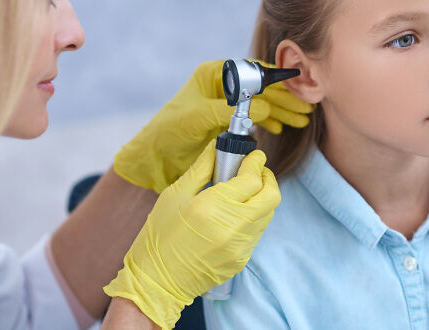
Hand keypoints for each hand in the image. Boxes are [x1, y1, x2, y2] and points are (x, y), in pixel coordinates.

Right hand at [104, 142, 279, 329]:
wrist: (157, 281)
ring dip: (261, 197)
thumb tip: (219, 147)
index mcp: (212, 207)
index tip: (253, 155)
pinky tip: (234, 214)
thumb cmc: (160, 236)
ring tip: (242, 192)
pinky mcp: (242, 260)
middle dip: (266, 178)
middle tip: (253, 171)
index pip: (252, 179)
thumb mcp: (175, 195)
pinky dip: (253, 217)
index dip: (256, 162)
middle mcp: (232, 228)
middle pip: (271, 196)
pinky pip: (258, 231)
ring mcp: (240, 247)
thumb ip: (202, 168)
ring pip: (268, 213)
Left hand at [113, 59, 311, 192]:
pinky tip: (282, 127)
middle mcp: (223, 87)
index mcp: (213, 75)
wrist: (156, 156)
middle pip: (261, 88)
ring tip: (301, 120)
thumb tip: (265, 106)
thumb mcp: (197, 117)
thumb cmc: (169, 131)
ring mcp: (226, 104)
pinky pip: (255, 118)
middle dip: (285, 98)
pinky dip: (270, 122)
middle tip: (306, 108)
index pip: (251, 71)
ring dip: (282, 112)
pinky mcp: (228, 122)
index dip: (275, 77)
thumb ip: (229, 111)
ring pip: (261, 104)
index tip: (297, 84)